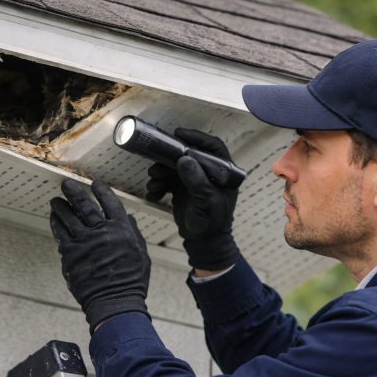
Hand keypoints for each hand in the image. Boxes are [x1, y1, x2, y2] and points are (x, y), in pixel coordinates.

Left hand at [50, 180, 150, 334]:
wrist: (114, 302)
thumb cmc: (131, 281)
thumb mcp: (141, 255)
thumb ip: (134, 233)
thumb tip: (129, 217)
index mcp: (122, 231)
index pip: (111, 203)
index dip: (102, 191)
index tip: (95, 184)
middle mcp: (102, 233)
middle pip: (85, 206)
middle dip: (74, 192)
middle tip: (66, 184)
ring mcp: (84, 243)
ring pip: (69, 218)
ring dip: (61, 206)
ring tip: (55, 200)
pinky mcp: (70, 254)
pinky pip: (60, 234)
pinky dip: (56, 224)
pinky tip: (54, 218)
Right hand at [146, 128, 239, 270]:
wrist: (203, 243)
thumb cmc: (212, 224)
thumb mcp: (206, 202)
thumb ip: (197, 181)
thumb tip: (184, 159)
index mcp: (223, 173)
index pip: (213, 147)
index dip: (197, 138)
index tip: (179, 134)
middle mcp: (209, 173)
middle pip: (188, 155)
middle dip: (170, 159)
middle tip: (157, 164)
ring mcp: (195, 179)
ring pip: (175, 167)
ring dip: (161, 173)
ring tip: (154, 182)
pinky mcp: (183, 187)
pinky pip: (168, 180)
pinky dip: (159, 185)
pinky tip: (154, 193)